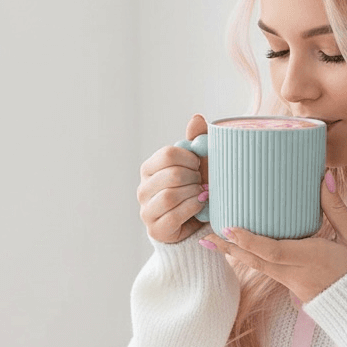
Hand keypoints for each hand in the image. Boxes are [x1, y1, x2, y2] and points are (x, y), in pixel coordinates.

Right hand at [137, 114, 208, 244]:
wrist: (197, 223)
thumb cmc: (196, 188)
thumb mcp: (198, 164)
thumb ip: (197, 141)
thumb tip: (197, 118)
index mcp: (150, 168)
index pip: (168, 154)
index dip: (189, 158)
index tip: (199, 164)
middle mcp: (143, 188)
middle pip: (172, 174)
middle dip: (194, 178)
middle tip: (202, 182)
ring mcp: (147, 210)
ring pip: (171, 195)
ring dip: (194, 193)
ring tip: (202, 194)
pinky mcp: (156, 228)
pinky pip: (174, 214)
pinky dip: (192, 208)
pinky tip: (200, 206)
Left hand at [202, 173, 346, 304]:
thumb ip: (337, 208)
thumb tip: (323, 177)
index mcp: (312, 259)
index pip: (273, 251)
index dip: (249, 240)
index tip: (229, 227)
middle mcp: (297, 274)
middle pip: (255, 261)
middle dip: (229, 248)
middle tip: (204, 236)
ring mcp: (294, 284)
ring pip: (258, 267)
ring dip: (235, 254)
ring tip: (213, 242)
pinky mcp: (295, 288)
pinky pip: (268, 271)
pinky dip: (251, 259)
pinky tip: (241, 250)